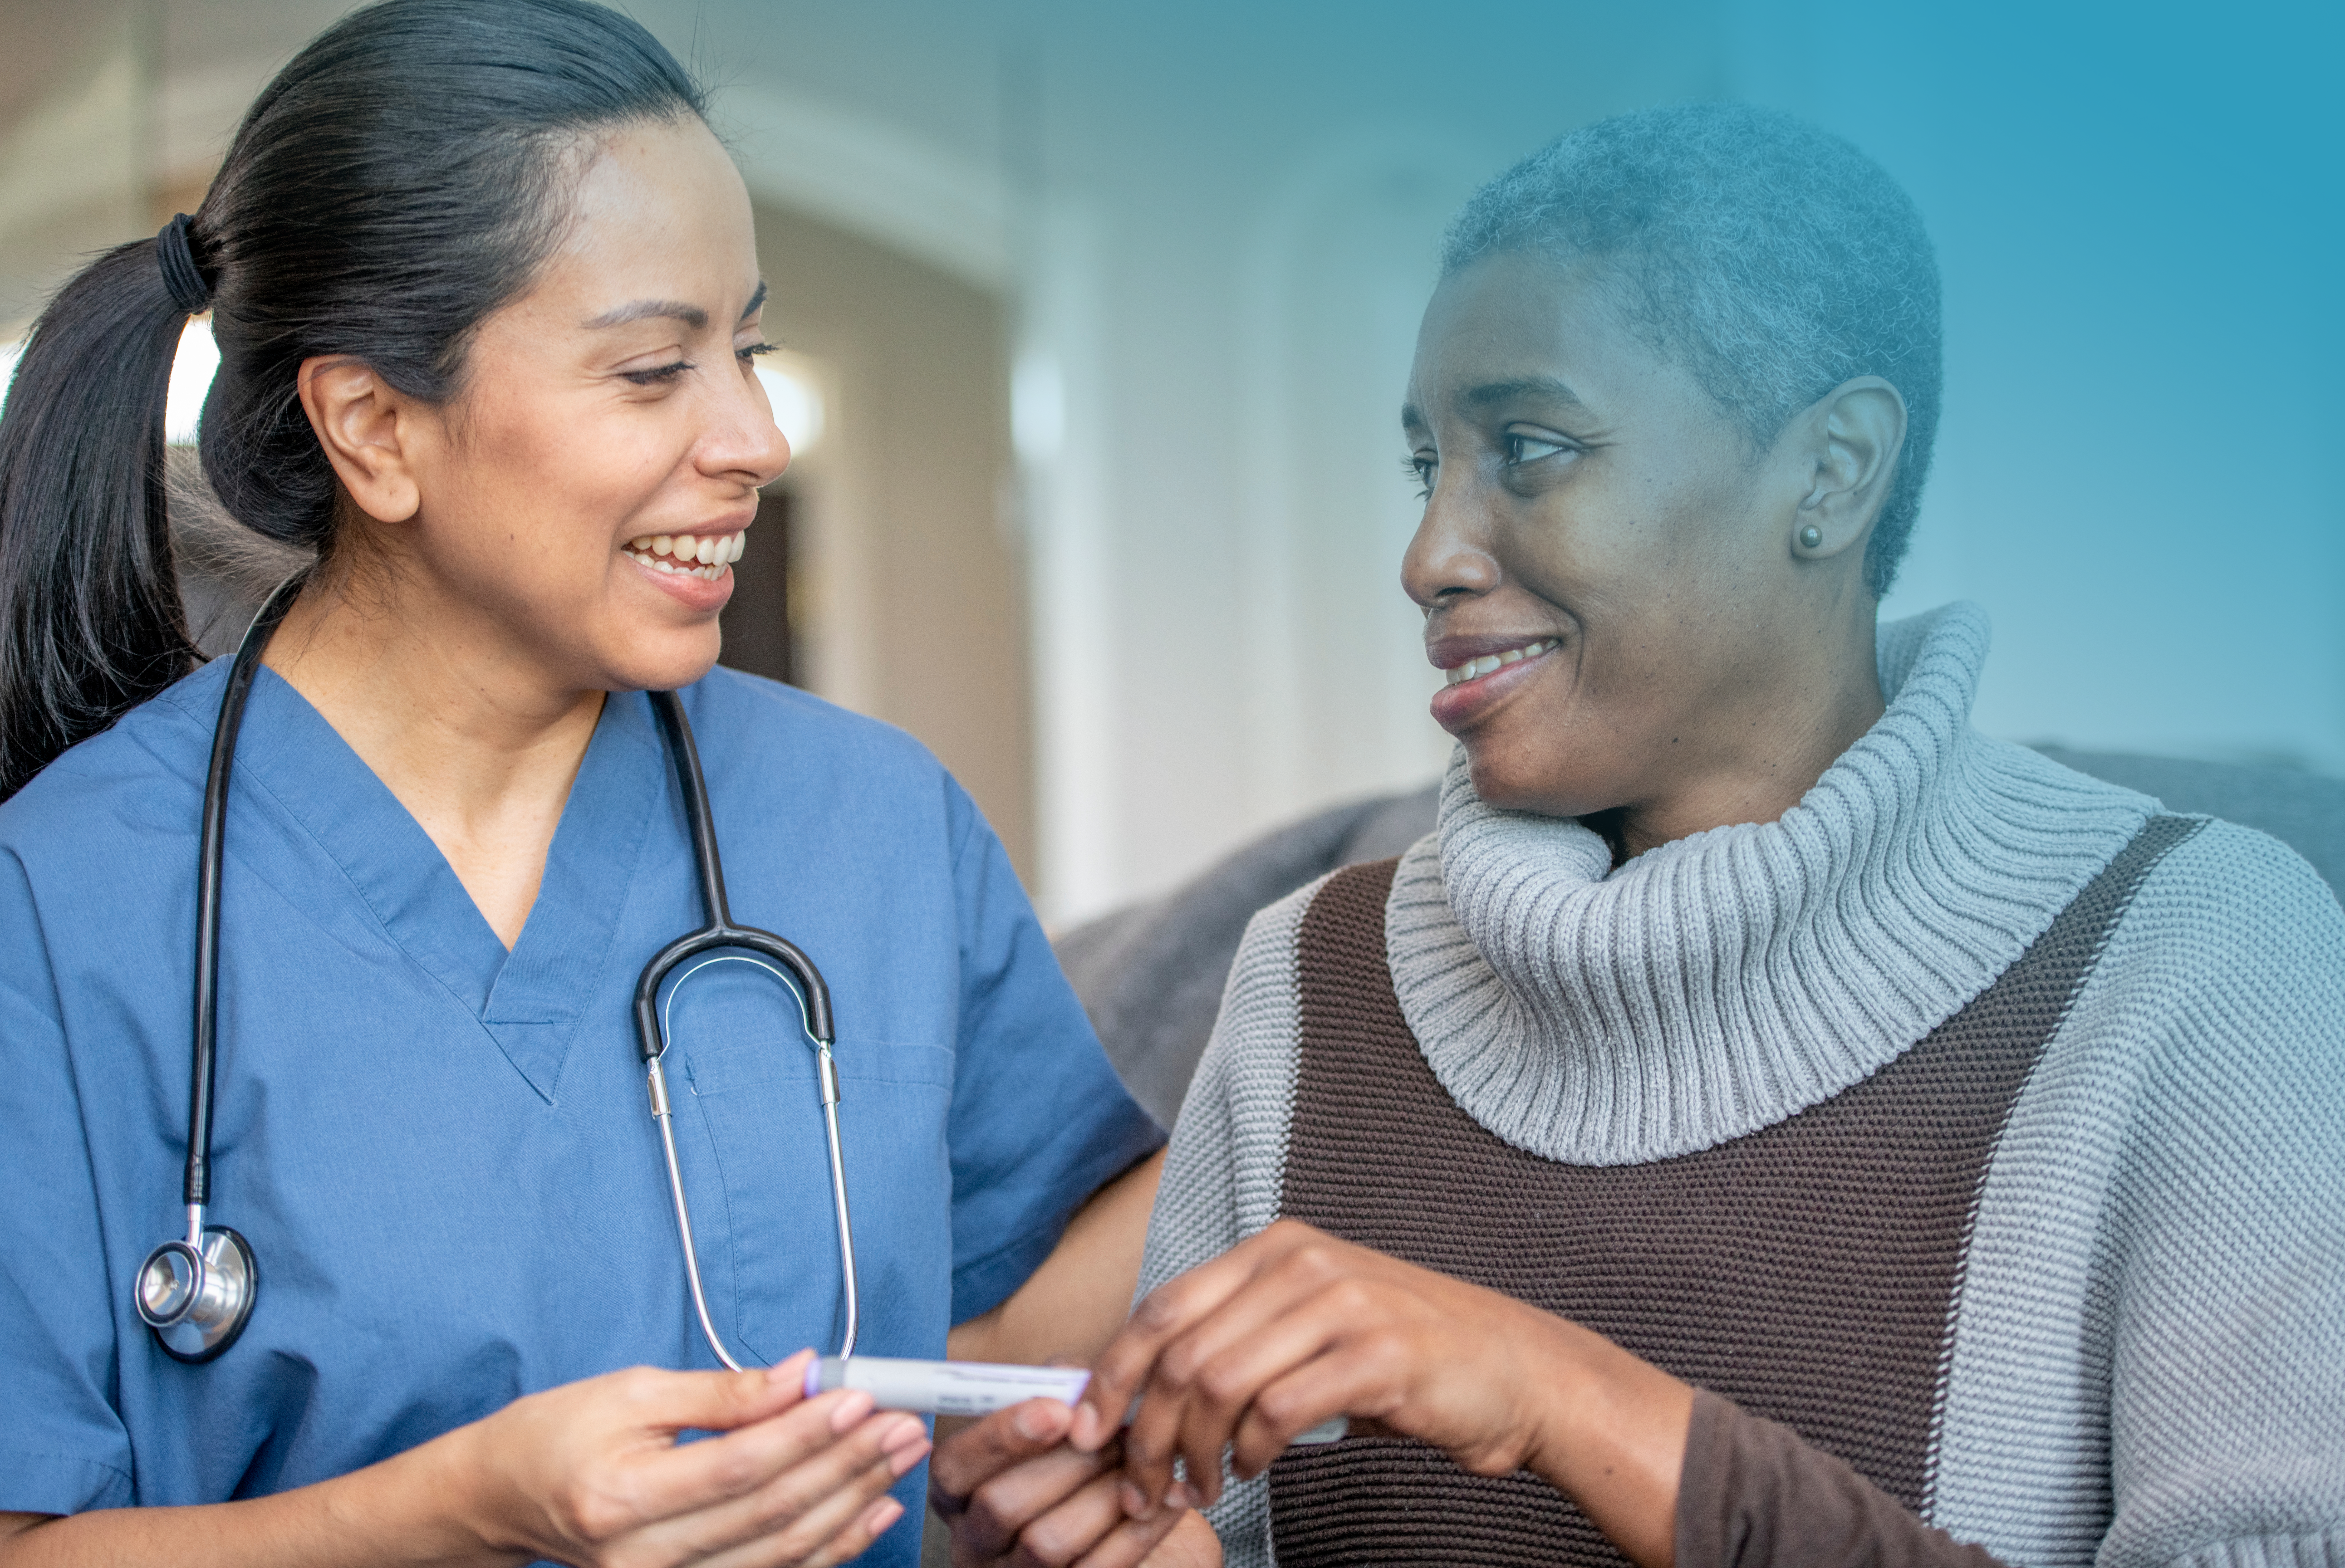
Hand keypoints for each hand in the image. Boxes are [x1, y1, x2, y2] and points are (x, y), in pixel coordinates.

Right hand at [462, 1349, 929, 1567]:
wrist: (506, 1498)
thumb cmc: (561, 1434)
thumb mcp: (632, 1392)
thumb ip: (723, 1392)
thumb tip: (803, 1374)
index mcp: (620, 1498)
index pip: (738, 1467)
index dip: (806, 1433)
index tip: (861, 1397)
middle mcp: (642, 1558)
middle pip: (769, 1511)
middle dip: (848, 1464)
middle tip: (904, 1423)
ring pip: (783, 1552)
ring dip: (853, 1502)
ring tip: (900, 1457)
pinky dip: (832, 1546)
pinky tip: (872, 1510)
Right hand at [929, 1399, 1215, 1567]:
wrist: (1110, 1512)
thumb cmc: (1072, 1454)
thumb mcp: (1056, 1416)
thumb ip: (1057, 1390)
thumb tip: (1073, 1377)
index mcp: (957, 1490)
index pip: (954, 1466)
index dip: (1001, 1436)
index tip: (1058, 1410)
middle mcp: (974, 1540)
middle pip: (1001, 1506)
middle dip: (1067, 1464)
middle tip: (1116, 1434)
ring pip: (1047, 1543)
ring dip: (1103, 1495)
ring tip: (1142, 1461)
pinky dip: (1140, 1532)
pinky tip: (1171, 1497)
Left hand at [1067, 1221, 1691, 1567]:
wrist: (1516, 1369)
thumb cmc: (1405, 1358)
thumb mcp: (1311, 1327)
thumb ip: (1239, 1343)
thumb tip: (1147, 1394)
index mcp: (1274, 1249)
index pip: (1161, 1307)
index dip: (1113, 1373)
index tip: (1088, 1429)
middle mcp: (1300, 1263)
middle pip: (1179, 1351)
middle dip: (1145, 1431)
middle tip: (1144, 1487)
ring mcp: (1341, 1302)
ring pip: (1217, 1383)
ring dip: (1194, 1452)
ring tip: (1200, 1488)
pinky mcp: (1376, 1355)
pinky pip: (1278, 1410)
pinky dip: (1250, 1452)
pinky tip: (1254, 1471)